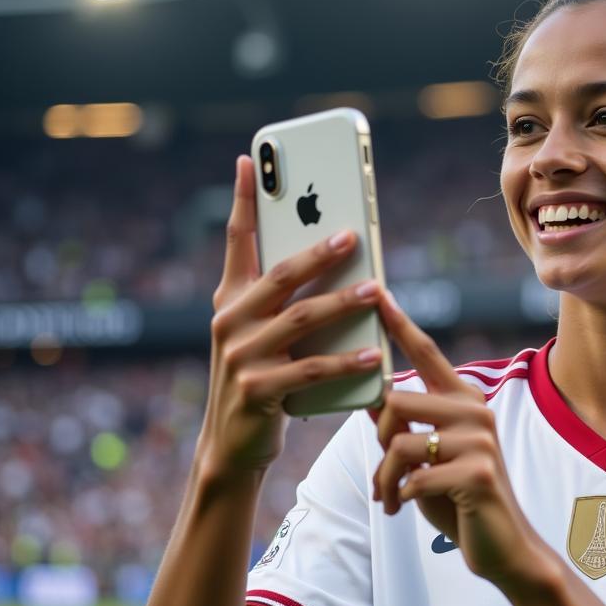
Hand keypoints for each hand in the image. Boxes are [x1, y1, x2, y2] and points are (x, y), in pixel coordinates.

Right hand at [199, 155, 383, 474]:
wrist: (232, 446)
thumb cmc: (260, 381)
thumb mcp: (261, 336)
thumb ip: (283, 300)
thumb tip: (330, 256)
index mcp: (230, 300)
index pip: (237, 241)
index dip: (242, 200)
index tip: (250, 160)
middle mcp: (228, 321)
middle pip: (280, 275)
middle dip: (318, 251)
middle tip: (353, 234)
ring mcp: (240, 356)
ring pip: (301, 319)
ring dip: (343, 302)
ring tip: (377, 289)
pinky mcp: (258, 389)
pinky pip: (312, 368)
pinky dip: (346, 360)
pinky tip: (374, 353)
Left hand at [371, 293, 548, 589]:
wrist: (503, 546)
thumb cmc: (459, 498)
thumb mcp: (426, 456)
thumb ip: (405, 426)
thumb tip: (370, 396)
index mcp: (464, 400)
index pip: (427, 353)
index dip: (399, 324)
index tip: (377, 293)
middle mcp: (475, 411)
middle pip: (395, 401)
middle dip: (378, 441)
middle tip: (384, 473)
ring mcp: (480, 441)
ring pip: (399, 443)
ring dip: (385, 477)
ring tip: (390, 497)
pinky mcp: (477, 474)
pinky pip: (413, 476)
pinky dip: (400, 496)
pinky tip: (408, 507)